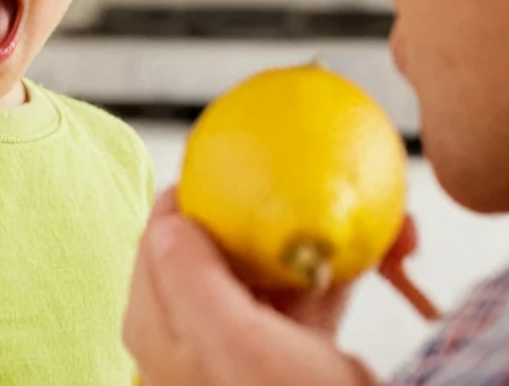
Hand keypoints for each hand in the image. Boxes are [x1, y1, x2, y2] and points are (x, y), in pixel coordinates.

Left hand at [122, 189, 376, 385]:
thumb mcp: (234, 345)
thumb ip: (188, 279)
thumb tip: (165, 225)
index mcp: (158, 331)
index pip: (157, 242)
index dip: (191, 199)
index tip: (229, 168)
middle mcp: (190, 339)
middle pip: (213, 252)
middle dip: (263, 217)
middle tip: (305, 191)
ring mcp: (239, 352)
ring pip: (266, 275)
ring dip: (313, 246)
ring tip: (364, 226)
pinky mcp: (287, 364)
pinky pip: (306, 304)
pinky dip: (339, 278)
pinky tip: (376, 258)